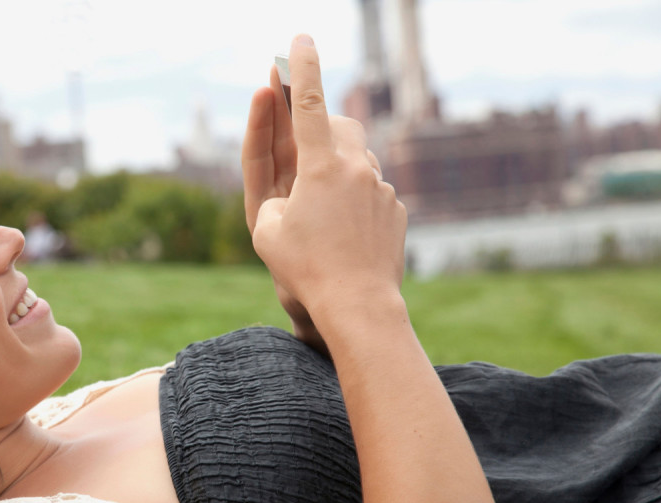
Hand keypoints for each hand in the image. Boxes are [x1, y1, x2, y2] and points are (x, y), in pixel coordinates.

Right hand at [246, 35, 406, 341]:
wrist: (358, 305)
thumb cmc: (304, 269)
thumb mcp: (265, 228)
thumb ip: (273, 190)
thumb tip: (297, 174)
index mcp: (320, 166)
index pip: (309, 104)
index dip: (301, 68)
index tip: (298, 39)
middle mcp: (356, 168)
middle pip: (337, 126)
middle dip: (318, 128)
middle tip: (299, 147)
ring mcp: (380, 187)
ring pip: (356, 159)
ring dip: (335, 171)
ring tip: (320, 217)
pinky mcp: (395, 208)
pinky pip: (371, 190)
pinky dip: (354, 201)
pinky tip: (344, 236)